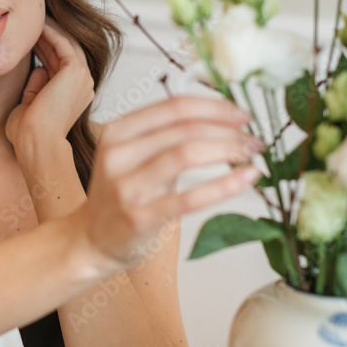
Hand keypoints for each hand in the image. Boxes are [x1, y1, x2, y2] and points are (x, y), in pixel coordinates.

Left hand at [6, 16, 94, 152]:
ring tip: (33, 17)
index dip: (42, 48)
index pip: (58, 64)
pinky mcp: (76, 70)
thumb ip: (34, 87)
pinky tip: (37, 23)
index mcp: (73, 95)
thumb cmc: (28, 134)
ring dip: (50, 30)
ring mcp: (82, 77)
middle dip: (46, 36)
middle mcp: (82, 85)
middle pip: (64, 51)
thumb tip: (37, 69)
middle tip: (30, 21)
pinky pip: (64, 43)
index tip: (26, 37)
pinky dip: (51, 32)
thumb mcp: (29, 105)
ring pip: (66, 44)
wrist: (37, 143)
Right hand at [75, 95, 263, 269]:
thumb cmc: (122, 195)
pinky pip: (190, 197)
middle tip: (254, 138)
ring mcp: (127, 186)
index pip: (174, 107)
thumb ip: (166, 135)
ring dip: (227, 150)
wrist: (92, 240)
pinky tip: (247, 178)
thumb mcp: (134, 155)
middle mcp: (118, 153)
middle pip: (184, 128)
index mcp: (118, 131)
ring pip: (186, 153)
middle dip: (227, 130)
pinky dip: (224, 185)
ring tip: (251, 155)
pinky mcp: (140, 216)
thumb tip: (223, 117)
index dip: (214, 106)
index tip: (242, 113)